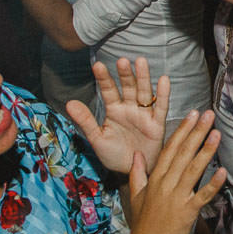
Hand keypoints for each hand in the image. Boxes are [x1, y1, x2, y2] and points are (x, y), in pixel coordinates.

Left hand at [65, 57, 169, 173]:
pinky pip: (161, 107)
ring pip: (144, 93)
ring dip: (143, 78)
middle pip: (128, 87)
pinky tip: (163, 80)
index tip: (97, 65)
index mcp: (114, 110)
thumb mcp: (97, 139)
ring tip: (141, 62)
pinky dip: (163, 94)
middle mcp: (130, 109)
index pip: (108, 91)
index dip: (104, 78)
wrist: (131, 172)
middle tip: (122, 60)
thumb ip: (86, 121)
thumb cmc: (114, 155)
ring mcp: (144, 115)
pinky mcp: (157, 124)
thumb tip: (69, 103)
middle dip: (125, 74)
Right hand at [123, 109, 225, 233]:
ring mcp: (176, 198)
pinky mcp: (186, 213)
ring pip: (192, 170)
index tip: (192, 114)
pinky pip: (202, 196)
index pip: (170, 148)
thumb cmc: (142, 226)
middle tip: (209, 115)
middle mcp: (165, 185)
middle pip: (183, 153)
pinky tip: (223, 171)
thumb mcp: (136, 196)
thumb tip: (136, 155)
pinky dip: (212, 184)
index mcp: (155, 179)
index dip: (182, 130)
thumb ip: (137, 173)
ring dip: (206, 151)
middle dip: (196, 132)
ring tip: (216, 133)